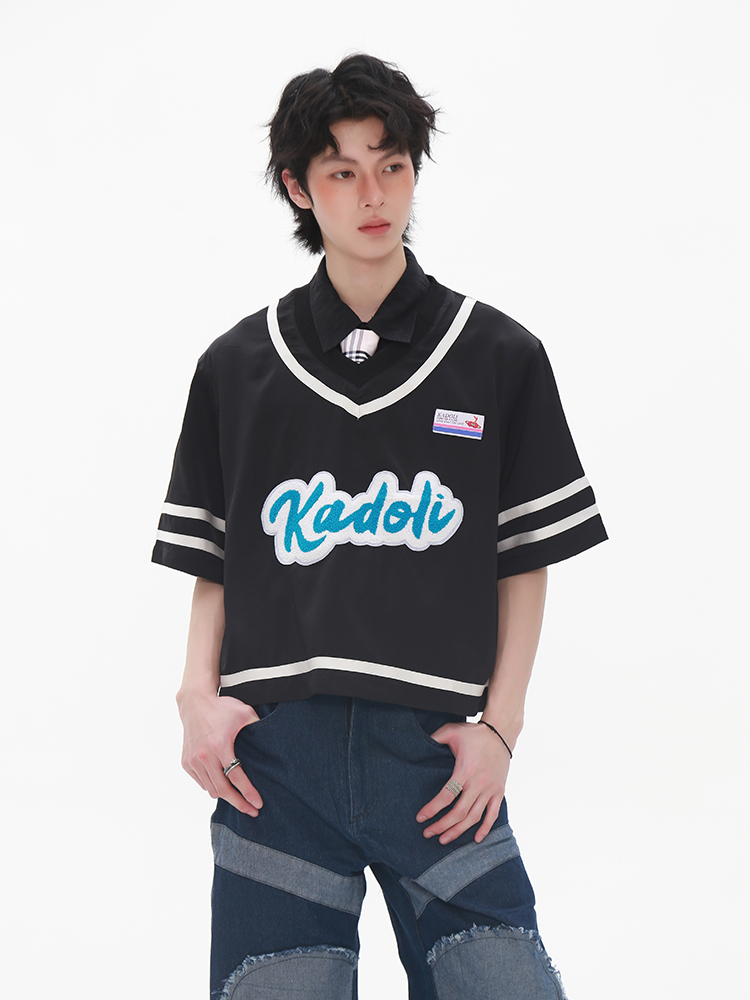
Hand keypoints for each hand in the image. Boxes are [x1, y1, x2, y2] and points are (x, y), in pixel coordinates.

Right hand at [177, 690, 263, 815]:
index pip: (237, 777)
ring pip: (211, 789)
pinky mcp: (186, 762)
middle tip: (251, 811)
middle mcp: (204, 756)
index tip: (258, 803)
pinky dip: (212, 786)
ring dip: (225, 797)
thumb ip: (258, 726)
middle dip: (239, 803)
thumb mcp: (244, 713)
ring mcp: (193, 761)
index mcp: (220, 745)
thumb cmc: (222, 707)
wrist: (194, 703)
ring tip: (239, 798)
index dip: (248, 793)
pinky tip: (223, 784)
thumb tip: (275, 740)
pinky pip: (201, 782)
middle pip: (223, 790)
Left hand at [416, 722, 510, 843]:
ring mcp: (490, 789)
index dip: (432, 809)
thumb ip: (435, 738)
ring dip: (459, 831)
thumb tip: (418, 743)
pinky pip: (493, 814)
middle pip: (459, 812)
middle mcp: (478, 783)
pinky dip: (485, 828)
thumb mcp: (451, 731)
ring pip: (474, 817)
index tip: (421, 818)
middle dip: (442, 826)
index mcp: (465, 770)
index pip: (446, 796)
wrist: (501, 732)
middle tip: (428, 834)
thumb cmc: (474, 733)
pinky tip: (476, 839)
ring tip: (444, 840)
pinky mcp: (499, 791)